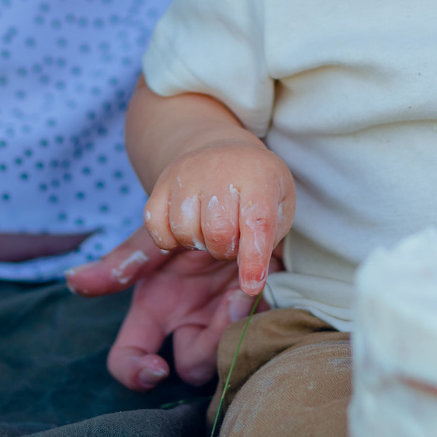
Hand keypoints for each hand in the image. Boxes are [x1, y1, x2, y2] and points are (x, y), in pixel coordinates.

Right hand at [69, 230, 258, 390]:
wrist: (236, 193)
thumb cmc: (188, 218)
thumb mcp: (156, 239)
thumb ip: (121, 263)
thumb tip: (71, 279)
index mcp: (154, 311)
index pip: (129, 360)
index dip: (137, 375)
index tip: (156, 370)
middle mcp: (186, 323)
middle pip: (190, 366)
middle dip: (209, 342)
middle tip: (229, 300)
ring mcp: (221, 321)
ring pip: (226, 353)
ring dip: (237, 325)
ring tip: (243, 288)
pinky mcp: (256, 312)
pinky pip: (261, 332)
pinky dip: (260, 313)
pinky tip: (260, 284)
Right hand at [141, 134, 292, 297]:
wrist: (222, 150)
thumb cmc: (256, 187)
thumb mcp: (279, 206)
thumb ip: (269, 241)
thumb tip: (250, 282)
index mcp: (258, 176)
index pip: (257, 223)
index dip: (253, 259)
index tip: (252, 286)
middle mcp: (219, 169)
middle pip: (218, 232)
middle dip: (227, 249)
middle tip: (233, 239)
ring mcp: (186, 174)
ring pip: (185, 231)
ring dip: (199, 244)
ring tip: (210, 230)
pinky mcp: (161, 182)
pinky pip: (156, 227)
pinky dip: (169, 240)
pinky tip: (187, 229)